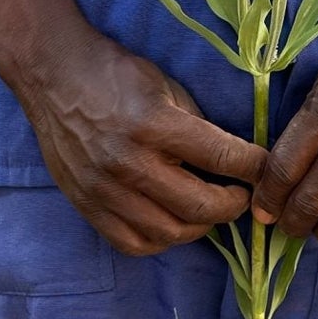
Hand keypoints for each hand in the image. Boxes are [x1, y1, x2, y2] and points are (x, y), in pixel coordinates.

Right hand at [13, 24, 264, 256]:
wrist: (53, 75)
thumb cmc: (115, 75)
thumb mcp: (166, 86)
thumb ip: (199, 127)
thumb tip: (235, 161)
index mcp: (153, 124)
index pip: (220, 157)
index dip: (253, 168)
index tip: (265, 170)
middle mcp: (129, 163)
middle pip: (200, 208)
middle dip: (232, 206)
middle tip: (240, 196)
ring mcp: (105, 190)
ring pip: (170, 233)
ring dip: (199, 226)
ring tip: (206, 209)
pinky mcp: (88, 206)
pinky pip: (135, 243)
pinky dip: (162, 239)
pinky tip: (171, 221)